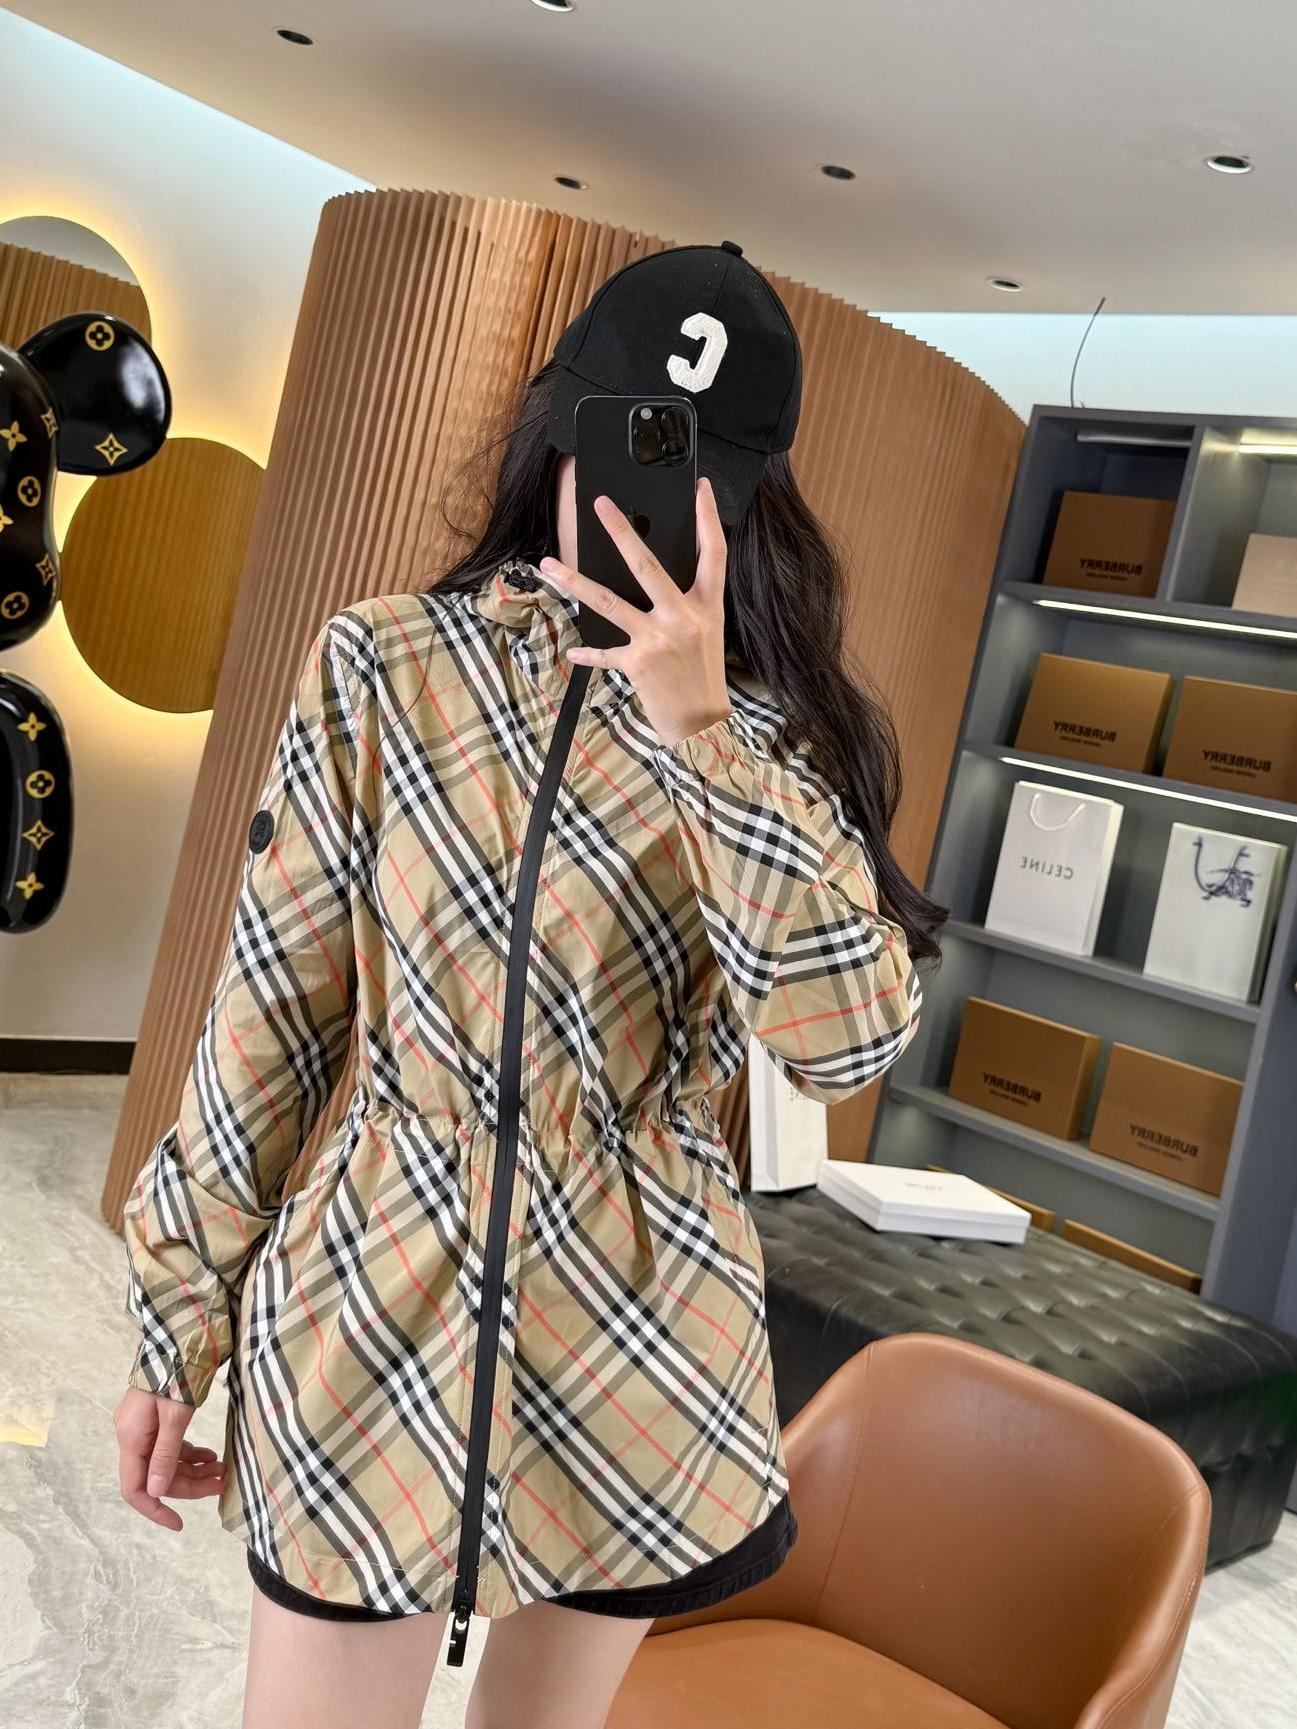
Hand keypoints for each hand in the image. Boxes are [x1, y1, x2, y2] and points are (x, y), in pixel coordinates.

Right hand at [115, 1385, 225, 1530]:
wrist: (180, 1336)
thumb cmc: (177, 1371)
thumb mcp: (175, 1414)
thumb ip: (166, 1453)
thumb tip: (156, 1490)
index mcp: (131, 1437)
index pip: (134, 1488)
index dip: (155, 1509)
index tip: (179, 1523)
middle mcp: (133, 1434)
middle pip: (157, 1475)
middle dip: (189, 1484)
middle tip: (221, 1483)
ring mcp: (144, 1425)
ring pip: (167, 1460)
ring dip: (193, 1469)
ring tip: (222, 1470)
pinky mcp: (156, 1417)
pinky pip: (171, 1445)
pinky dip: (190, 1453)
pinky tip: (211, 1456)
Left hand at [537, 475, 733, 747]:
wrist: (703, 725)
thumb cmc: (702, 676)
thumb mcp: (706, 633)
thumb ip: (686, 604)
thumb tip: (652, 580)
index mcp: (707, 606)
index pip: (713, 552)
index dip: (708, 517)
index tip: (701, 487)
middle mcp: (683, 618)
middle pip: (647, 565)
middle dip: (621, 532)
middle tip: (601, 505)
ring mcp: (658, 640)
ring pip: (608, 601)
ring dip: (574, 581)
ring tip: (548, 564)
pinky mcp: (638, 664)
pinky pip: (604, 653)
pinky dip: (589, 654)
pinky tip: (574, 651)